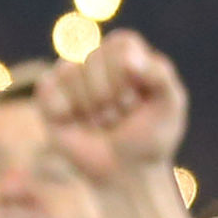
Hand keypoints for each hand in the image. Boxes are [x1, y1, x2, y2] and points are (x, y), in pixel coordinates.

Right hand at [36, 32, 187, 181]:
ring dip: (90, 109)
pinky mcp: (49, 97)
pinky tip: (75, 124)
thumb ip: (161, 76)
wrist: (125, 173)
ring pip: (70, 72)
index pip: (121, 44)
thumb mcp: (170, 106)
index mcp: (127, 55)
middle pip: (93, 58)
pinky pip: (47, 87)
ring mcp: (71, 79)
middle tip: (119, 118)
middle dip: (110, 98)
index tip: (138, 100)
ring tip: (100, 123)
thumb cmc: (150, 137)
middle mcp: (97, 61)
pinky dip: (63, 110)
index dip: (127, 74)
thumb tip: (130, 59)